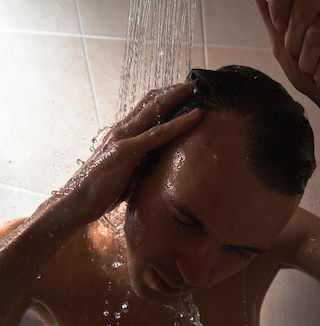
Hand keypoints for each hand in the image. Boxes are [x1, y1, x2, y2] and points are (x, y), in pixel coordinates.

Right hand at [53, 81, 201, 224]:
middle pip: (151, 102)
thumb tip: (162, 162)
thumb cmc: (102, 190)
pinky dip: (180, 123)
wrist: (76, 202)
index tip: (185, 90)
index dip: (165, 97)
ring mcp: (123, 137)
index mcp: (122, 133)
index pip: (145, 107)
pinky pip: (159, 134)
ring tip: (196, 87)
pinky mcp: (126, 150)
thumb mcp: (128, 171)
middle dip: (174, 91)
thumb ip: (143, 161)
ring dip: (177, 97)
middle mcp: (122, 129)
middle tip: (195, 82)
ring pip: (155, 110)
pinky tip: (197, 115)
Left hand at [256, 0, 319, 121]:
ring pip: (316, 32)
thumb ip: (272, 20)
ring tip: (315, 70)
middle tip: (301, 56)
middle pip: (303, 6)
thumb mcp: (283, 47)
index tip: (279, 27)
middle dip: (294, 41)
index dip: (278, 6)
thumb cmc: (313, 72)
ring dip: (309, 62)